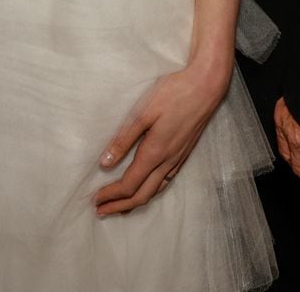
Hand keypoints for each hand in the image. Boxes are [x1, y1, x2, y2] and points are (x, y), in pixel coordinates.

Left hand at [95, 65, 228, 215]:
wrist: (205, 87)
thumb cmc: (172, 94)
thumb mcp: (143, 112)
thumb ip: (124, 138)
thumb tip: (105, 162)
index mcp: (155, 152)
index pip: (129, 184)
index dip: (111, 195)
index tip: (94, 199)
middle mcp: (167, 161)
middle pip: (142, 195)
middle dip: (120, 206)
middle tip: (101, 211)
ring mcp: (177, 159)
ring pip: (155, 191)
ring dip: (135, 202)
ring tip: (119, 207)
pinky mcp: (183, 154)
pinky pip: (165, 183)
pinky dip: (150, 192)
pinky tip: (144, 189)